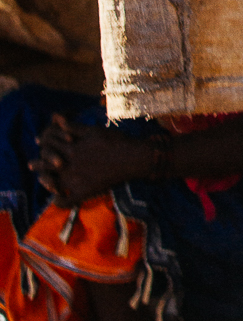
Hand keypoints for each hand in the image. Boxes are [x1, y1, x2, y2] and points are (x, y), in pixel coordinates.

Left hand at [32, 117, 149, 203]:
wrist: (133, 157)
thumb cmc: (115, 140)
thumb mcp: (92, 130)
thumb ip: (72, 126)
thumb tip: (55, 117)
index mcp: (72, 148)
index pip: (49, 145)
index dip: (43, 142)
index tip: (39, 142)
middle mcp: (70, 164)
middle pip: (47, 164)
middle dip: (38, 164)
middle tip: (32, 164)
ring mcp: (76, 179)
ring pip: (52, 182)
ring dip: (45, 182)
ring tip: (42, 181)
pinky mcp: (85, 192)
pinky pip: (67, 201)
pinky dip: (59, 202)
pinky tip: (56, 200)